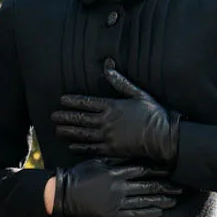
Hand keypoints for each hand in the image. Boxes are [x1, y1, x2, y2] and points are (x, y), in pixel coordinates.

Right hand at [51, 158, 181, 216]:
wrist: (64, 193)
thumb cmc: (80, 174)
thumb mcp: (98, 161)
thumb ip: (116, 159)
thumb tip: (134, 154)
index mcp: (117, 171)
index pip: (144, 170)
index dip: (160, 170)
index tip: (172, 169)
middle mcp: (120, 187)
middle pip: (149, 186)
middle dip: (167, 186)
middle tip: (181, 187)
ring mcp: (117, 202)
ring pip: (145, 201)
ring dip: (162, 200)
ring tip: (175, 200)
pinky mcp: (112, 215)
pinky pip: (134, 215)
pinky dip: (148, 213)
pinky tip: (159, 212)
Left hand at [52, 68, 180, 164]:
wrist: (163, 136)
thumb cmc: (153, 113)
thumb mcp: (137, 93)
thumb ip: (120, 81)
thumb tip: (107, 66)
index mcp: (112, 106)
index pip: (87, 102)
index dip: (73, 101)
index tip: (62, 100)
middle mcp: (107, 121)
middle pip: (80, 119)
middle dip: (65, 117)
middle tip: (53, 116)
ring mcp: (108, 136)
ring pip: (83, 134)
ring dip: (69, 132)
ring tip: (57, 130)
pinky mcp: (112, 150)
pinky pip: (92, 148)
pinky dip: (80, 147)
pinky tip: (72, 147)